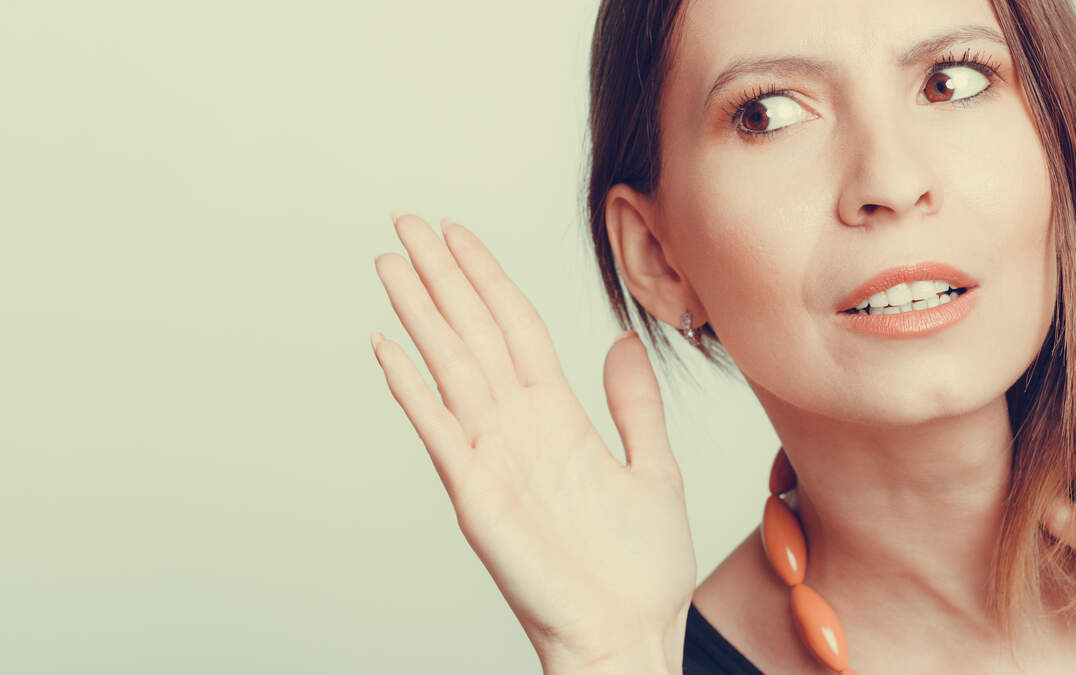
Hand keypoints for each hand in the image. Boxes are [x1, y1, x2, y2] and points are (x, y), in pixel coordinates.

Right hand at [370, 213, 696, 670]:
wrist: (628, 630)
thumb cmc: (640, 566)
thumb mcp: (653, 468)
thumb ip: (634, 404)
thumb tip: (620, 344)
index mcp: (558, 416)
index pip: (515, 327)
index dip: (488, 278)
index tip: (460, 235)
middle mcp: (518, 427)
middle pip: (473, 333)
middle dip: (442, 277)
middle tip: (407, 225)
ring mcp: (493, 457)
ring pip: (451, 366)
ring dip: (420, 313)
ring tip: (390, 265)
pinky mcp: (475, 494)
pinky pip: (439, 429)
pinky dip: (411, 388)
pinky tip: (387, 346)